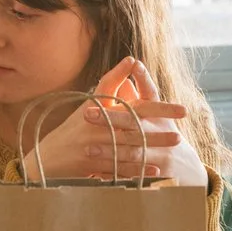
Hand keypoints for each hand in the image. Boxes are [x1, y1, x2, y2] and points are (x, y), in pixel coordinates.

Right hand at [27, 57, 186, 181]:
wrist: (48, 156)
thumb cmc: (75, 125)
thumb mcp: (93, 101)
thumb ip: (113, 80)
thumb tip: (132, 60)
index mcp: (103, 110)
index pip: (136, 107)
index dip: (160, 108)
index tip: (183, 110)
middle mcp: (99, 128)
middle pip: (134, 130)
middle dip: (158, 133)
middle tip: (179, 137)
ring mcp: (95, 148)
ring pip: (128, 150)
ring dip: (150, 151)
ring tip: (170, 153)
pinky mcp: (92, 165)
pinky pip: (118, 169)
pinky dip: (136, 171)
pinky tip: (153, 170)